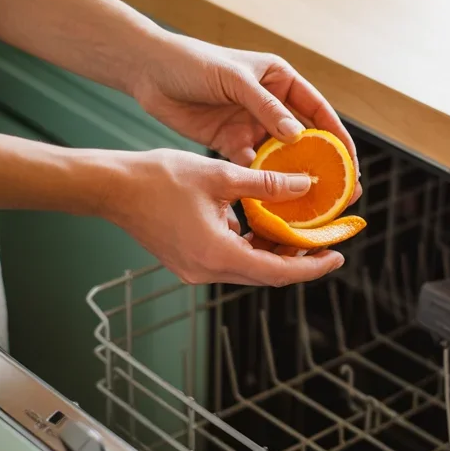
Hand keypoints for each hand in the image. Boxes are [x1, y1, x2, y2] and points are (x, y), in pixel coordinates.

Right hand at [98, 148, 344, 285]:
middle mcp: (207, 271)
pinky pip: (230, 259)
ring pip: (248, 267)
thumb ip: (266, 185)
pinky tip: (261, 221)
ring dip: (274, 250)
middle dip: (299, 258)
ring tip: (299, 227)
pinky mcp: (188, 261)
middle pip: (266, 273)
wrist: (112, 188)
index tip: (337, 255)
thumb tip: (306, 185)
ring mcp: (196, 269)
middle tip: (326, 240)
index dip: (312, 267)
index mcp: (217, 255)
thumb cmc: (159, 178)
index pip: (278, 271)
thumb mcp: (221, 176)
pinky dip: (250, 245)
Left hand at [133, 32, 360, 197]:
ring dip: (293, 179)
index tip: (350, 164)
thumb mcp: (233, 78)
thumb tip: (298, 136)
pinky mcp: (229, 142)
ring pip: (279, 157)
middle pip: (305, 139)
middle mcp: (271, 104)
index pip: (319, 111)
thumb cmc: (193, 61)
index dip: (337, 138)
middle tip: (339, 195)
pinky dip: (260, 183)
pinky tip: (271, 203)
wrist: (148, 70)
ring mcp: (250, 125)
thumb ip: (265, 107)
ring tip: (309, 206)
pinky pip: (251, 167)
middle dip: (321, 166)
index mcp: (280, 79)